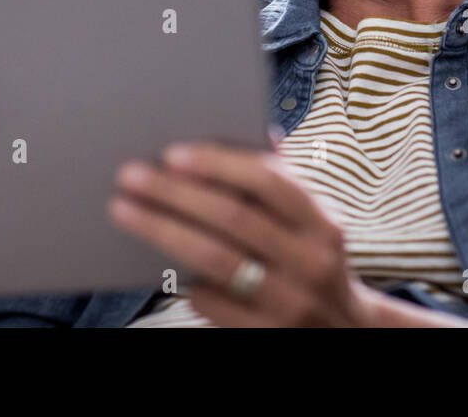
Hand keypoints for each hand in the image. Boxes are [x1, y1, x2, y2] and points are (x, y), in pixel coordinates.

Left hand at [109, 140, 397, 326]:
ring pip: (214, 258)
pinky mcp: (266, 335)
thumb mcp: (314, 223)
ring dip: (162, 230)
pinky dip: (182, 280)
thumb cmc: (311, 262)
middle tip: (130, 176)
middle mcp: (311, 261)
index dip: (218, 163)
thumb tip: (259, 131)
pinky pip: (210, 302)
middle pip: (232, 217)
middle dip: (175, 192)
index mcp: (323, 222)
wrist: (344, 333)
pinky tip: (157, 265)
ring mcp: (290, 302)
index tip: (172, 153)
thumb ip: (284, 182)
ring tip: (123, 210)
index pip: (268, 181)